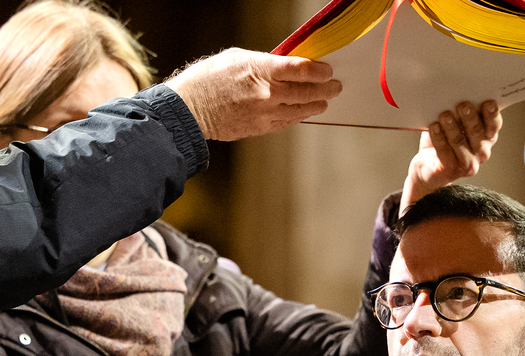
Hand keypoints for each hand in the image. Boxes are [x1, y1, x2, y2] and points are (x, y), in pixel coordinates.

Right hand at [165, 48, 341, 140]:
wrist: (189, 109)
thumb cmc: (209, 79)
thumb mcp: (238, 58)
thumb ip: (265, 62)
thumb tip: (285, 65)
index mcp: (262, 70)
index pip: (302, 70)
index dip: (320, 71)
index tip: (328, 71)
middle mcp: (268, 94)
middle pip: (307, 92)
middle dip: (326, 90)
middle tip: (335, 88)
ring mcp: (265, 114)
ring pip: (300, 111)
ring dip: (315, 106)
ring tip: (323, 102)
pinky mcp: (259, 128)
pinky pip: (285, 123)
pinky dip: (297, 117)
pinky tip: (302, 113)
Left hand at [399, 100, 501, 216]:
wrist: (426, 168)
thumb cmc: (443, 142)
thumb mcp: (454, 125)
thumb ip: (459, 113)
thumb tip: (455, 93)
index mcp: (487, 138)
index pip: (494, 125)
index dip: (492, 115)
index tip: (488, 102)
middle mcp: (482, 152)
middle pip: (477, 133)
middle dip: (470, 117)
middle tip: (462, 105)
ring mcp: (468, 163)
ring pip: (460, 142)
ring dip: (452, 127)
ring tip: (445, 115)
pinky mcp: (451, 170)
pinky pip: (445, 152)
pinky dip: (439, 138)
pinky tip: (433, 127)